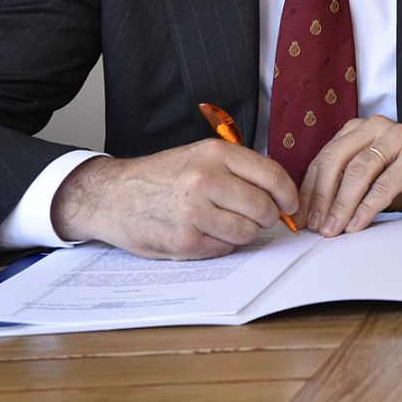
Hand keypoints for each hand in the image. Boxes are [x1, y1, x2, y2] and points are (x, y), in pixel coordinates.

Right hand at [51, 141, 299, 258]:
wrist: (112, 195)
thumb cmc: (161, 176)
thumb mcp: (199, 155)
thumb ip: (238, 169)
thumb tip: (279, 193)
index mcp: (215, 154)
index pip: (272, 176)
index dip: (288, 194)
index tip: (290, 203)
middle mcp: (206, 180)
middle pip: (263, 207)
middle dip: (266, 216)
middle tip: (258, 217)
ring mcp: (194, 212)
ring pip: (247, 232)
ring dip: (244, 232)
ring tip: (226, 223)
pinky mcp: (184, 240)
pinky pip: (224, 248)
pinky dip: (222, 244)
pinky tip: (205, 233)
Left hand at [298, 116, 401, 235]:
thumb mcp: (372, 178)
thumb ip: (345, 186)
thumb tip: (314, 213)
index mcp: (359, 129)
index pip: (324, 159)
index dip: (309, 190)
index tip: (301, 217)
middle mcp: (376, 127)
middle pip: (337, 161)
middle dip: (322, 198)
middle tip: (316, 226)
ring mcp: (398, 138)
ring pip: (358, 171)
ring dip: (342, 205)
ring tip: (333, 229)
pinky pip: (384, 184)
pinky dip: (367, 207)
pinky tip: (357, 224)